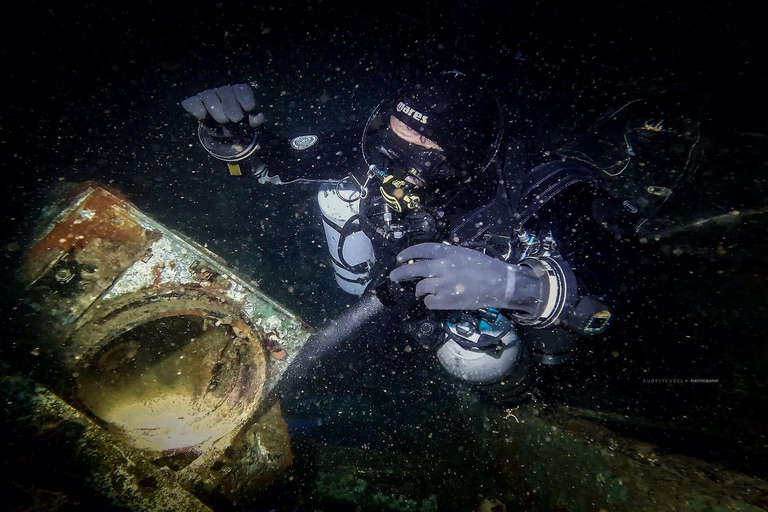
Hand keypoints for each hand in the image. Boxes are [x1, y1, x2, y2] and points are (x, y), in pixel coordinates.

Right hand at [181, 84, 263, 127]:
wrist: (227, 134)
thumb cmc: (241, 126)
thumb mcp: (251, 125)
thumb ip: (255, 121)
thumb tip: (258, 118)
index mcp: (239, 94)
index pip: (242, 89)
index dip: (245, 97)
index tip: (249, 108)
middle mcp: (224, 92)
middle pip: (225, 92)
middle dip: (231, 105)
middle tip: (236, 119)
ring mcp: (209, 97)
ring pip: (209, 95)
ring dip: (215, 107)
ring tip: (223, 120)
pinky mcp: (196, 105)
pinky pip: (192, 102)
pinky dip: (195, 107)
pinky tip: (201, 115)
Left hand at [389, 243, 524, 309]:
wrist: (499, 284)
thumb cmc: (485, 266)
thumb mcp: (464, 253)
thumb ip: (447, 255)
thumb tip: (430, 261)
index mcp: (446, 252)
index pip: (420, 250)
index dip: (407, 253)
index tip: (399, 258)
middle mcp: (441, 267)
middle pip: (412, 269)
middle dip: (399, 273)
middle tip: (393, 277)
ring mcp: (442, 285)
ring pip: (419, 288)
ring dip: (419, 291)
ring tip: (420, 292)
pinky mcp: (445, 300)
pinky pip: (429, 302)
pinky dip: (430, 302)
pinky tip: (435, 301)